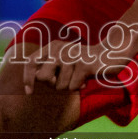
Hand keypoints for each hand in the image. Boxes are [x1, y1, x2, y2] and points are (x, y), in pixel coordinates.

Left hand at [21, 40, 136, 93]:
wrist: (110, 53)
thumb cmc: (83, 62)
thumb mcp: (63, 61)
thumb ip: (49, 69)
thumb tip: (36, 79)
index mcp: (52, 46)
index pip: (30, 62)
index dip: (27, 78)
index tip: (29, 92)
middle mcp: (59, 49)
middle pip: (42, 78)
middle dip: (51, 85)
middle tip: (65, 80)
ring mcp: (71, 56)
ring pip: (59, 86)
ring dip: (69, 86)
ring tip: (78, 76)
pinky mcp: (84, 65)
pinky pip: (73, 87)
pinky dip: (79, 86)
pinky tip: (86, 78)